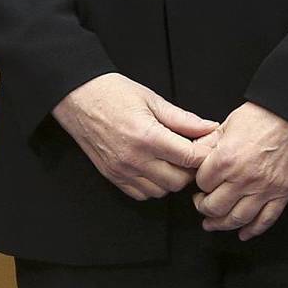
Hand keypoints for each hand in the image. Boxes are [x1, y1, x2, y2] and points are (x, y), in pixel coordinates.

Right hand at [52, 74, 216, 201]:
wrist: (78, 97)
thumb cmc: (113, 93)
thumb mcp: (152, 99)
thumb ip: (183, 119)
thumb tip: (210, 128)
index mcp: (147, 136)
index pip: (190, 158)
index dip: (206, 154)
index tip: (208, 146)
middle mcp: (134, 158)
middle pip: (179, 180)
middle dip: (190, 169)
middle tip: (190, 153)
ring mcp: (122, 170)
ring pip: (162, 191)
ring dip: (171, 179)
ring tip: (170, 160)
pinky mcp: (112, 176)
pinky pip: (142, 194)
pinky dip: (153, 186)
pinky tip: (154, 168)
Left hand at [192, 102, 287, 242]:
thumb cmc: (266, 114)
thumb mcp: (229, 123)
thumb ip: (209, 142)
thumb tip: (194, 153)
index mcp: (226, 159)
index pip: (201, 183)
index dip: (198, 184)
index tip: (200, 184)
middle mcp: (243, 178)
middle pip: (214, 207)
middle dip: (204, 208)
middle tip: (202, 204)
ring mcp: (264, 189)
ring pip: (237, 219)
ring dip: (221, 225)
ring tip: (213, 224)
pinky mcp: (282, 194)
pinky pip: (265, 220)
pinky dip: (253, 231)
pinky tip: (244, 233)